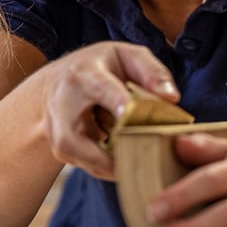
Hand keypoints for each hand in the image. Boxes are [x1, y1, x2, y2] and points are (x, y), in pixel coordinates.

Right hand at [41, 41, 178, 179]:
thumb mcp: (127, 56)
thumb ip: (151, 72)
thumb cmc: (101, 66)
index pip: (100, 88)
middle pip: (71, 137)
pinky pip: (82, 164)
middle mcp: (62, 103)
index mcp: (84, 74)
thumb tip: (171, 98)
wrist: (57, 80)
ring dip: (106, 168)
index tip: (130, 115)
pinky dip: (105, 169)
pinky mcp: (58, 147)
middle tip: (137, 166)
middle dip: (102, 157)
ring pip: (75, 156)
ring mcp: (55, 128)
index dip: (115, 102)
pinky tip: (126, 168)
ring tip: (137, 170)